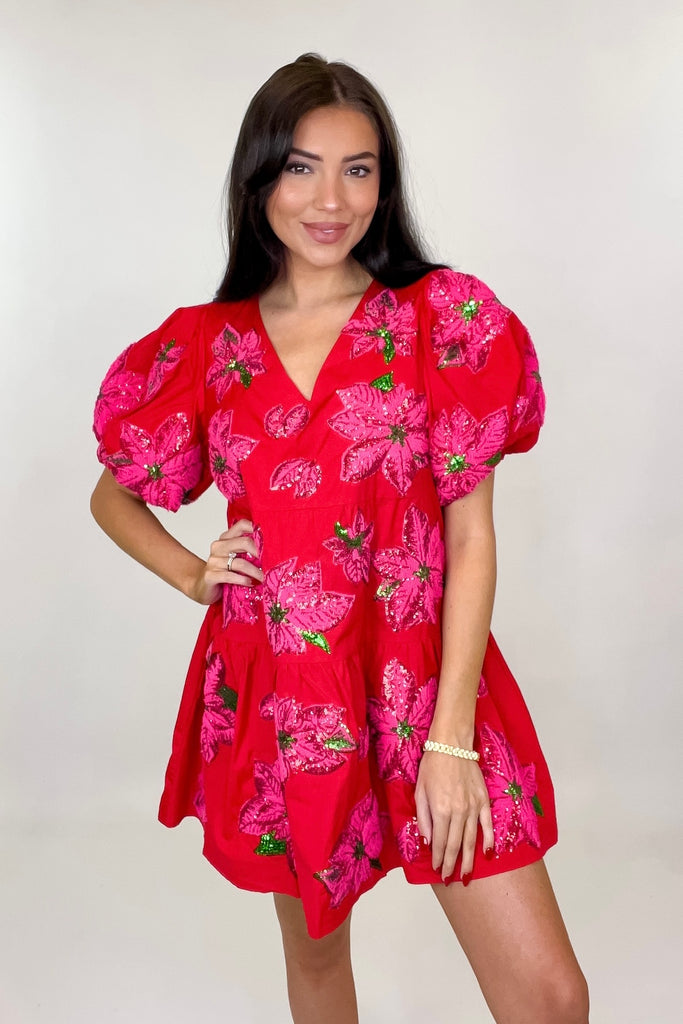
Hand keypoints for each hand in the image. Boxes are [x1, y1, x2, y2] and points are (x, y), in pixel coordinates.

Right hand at [187, 518, 263, 604]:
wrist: (201, 587)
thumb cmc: (223, 572)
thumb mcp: (235, 559)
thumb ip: (247, 552)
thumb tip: (272, 552)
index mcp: (225, 539)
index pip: (242, 525)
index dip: (256, 529)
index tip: (270, 540)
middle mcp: (218, 546)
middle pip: (244, 542)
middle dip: (260, 554)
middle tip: (270, 564)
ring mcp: (213, 561)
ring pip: (240, 563)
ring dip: (255, 572)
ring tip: (262, 578)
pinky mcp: (210, 575)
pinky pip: (230, 576)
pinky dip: (243, 580)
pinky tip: (250, 583)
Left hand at [414, 745, 493, 882]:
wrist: (451, 745)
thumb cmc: (432, 766)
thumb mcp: (420, 791)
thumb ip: (423, 818)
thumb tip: (427, 841)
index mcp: (440, 810)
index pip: (439, 842)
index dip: (437, 858)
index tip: (436, 869)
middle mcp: (458, 811)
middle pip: (455, 845)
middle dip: (451, 865)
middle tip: (450, 879)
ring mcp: (473, 807)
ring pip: (471, 840)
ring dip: (468, 860)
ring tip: (467, 876)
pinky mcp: (483, 800)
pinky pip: (487, 825)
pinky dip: (488, 840)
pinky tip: (488, 854)